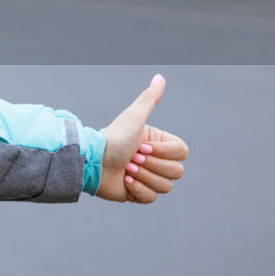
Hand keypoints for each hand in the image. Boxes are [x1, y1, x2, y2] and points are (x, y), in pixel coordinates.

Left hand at [96, 74, 188, 202]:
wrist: (92, 161)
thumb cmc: (113, 138)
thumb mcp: (133, 117)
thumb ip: (149, 98)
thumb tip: (160, 77)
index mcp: (159, 143)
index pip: (182, 153)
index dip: (163, 152)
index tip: (142, 146)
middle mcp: (156, 161)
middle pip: (176, 172)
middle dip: (151, 166)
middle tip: (131, 157)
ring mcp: (148, 178)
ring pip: (166, 187)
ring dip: (143, 177)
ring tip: (125, 168)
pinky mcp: (138, 193)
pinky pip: (152, 198)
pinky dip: (137, 190)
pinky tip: (124, 181)